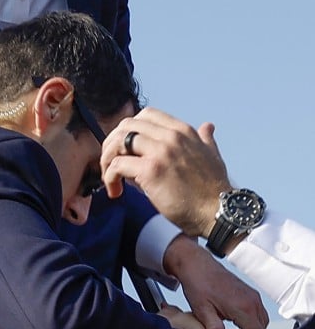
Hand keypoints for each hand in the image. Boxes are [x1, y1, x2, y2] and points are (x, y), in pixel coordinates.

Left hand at [101, 107, 229, 237]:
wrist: (221, 213)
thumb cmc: (213, 191)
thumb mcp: (212, 156)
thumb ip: (205, 140)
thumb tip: (208, 126)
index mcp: (183, 131)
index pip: (146, 115)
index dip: (130, 129)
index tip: (125, 148)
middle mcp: (171, 137)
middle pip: (127, 125)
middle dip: (113, 142)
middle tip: (111, 162)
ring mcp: (161, 152)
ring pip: (118, 141)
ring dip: (107, 159)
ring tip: (110, 177)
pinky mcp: (151, 170)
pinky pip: (117, 165)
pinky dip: (109, 177)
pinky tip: (114, 190)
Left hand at [163, 235, 268, 328]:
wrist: (196, 263)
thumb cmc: (197, 282)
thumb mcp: (201, 308)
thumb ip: (212, 325)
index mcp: (243, 307)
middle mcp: (252, 301)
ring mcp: (252, 295)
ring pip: (262, 322)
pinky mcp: (250, 292)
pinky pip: (258, 312)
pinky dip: (251, 320)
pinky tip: (236, 320)